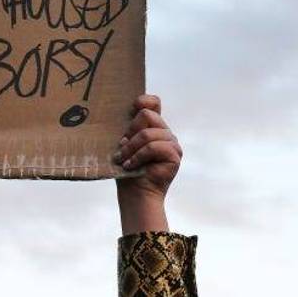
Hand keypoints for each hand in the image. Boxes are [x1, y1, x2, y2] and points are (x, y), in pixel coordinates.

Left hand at [115, 95, 180, 233]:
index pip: (154, 103)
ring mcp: (173, 144)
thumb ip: (129, 127)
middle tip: (122, 149)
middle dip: (131, 133)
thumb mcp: (125, 144)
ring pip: (148, 133)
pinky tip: (132, 166)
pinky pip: (153, 146)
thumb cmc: (127, 171)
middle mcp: (165, 133)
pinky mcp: (175, 155)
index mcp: (154, 128)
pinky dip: (139, 156)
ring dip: (131, 148)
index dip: (143, 101)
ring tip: (124, 160)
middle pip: (148, 116)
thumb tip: (128, 110)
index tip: (131, 109)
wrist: (136, 195)